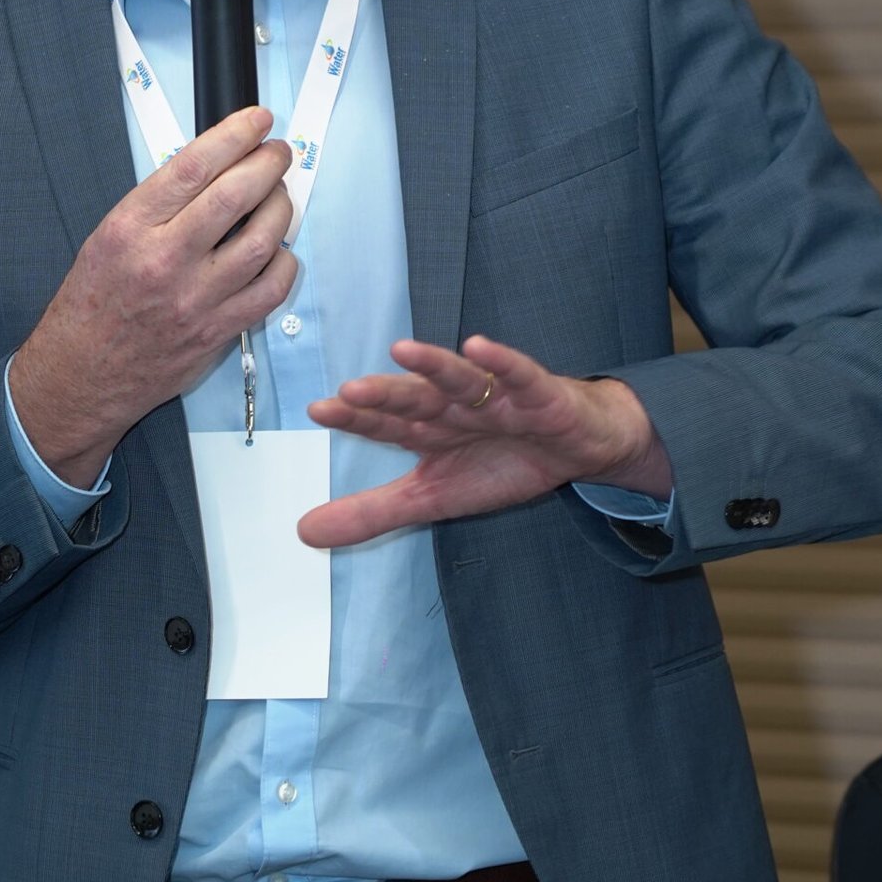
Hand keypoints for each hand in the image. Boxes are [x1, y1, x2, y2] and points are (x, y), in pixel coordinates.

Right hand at [10, 107, 296, 486]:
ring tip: (279, 197)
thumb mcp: (109, 236)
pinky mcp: (218, 330)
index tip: (256, 121)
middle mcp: (164, 260)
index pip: (194, 167)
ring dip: (282, 208)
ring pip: (263, 240)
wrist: (82, 373)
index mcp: (131, 228)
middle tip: (278, 153)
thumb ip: (160, 203)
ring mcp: (195, 298)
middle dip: (268, 164)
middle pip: (235, 196)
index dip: (235, 135)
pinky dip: (284, 262)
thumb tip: (216, 167)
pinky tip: (277, 250)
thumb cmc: (93, 303)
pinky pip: (272, 289)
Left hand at [297, 333, 672, 548]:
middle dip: (386, 395)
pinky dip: (503, 363)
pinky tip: (480, 348)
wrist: (578, 448)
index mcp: (427, 428)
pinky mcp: (539, 394)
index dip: (355, 418)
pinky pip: (520, 375)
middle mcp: (454, 406)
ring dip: (433, 365)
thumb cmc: (503, 462)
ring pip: (459, 379)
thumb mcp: (432, 498)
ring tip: (403, 350)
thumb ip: (371, 512)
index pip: (386, 423)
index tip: (319, 409)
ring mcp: (496, 396)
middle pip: (416, 399)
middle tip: (351, 392)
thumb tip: (304, 533)